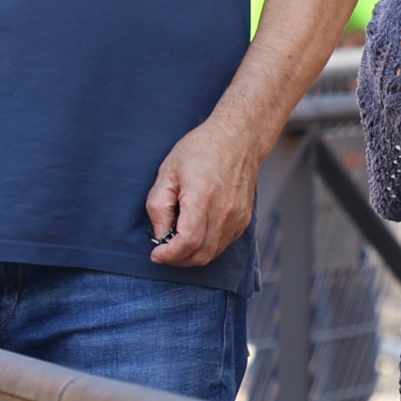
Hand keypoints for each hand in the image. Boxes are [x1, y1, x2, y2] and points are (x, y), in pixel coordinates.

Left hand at [145, 117, 264, 266]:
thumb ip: (159, 205)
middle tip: (162, 252)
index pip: (188, 241)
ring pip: (213, 253)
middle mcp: (225, 212)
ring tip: (175, 243)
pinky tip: (194, 235)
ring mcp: (238, 218)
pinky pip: (223, 245)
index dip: (169, 254)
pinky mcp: (244, 220)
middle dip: (177, 260)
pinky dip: (206, 248)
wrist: (238, 140)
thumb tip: (160, 234)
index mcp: (203, 198)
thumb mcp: (167, 172)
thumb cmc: (200, 150)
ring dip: (191, 256)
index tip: (155, 254)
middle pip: (201, 254)